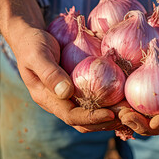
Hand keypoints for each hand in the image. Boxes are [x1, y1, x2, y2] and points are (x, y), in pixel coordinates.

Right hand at [0, 0, 118, 132]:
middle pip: (83, 121)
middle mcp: (57, 102)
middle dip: (105, 122)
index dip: (92, 118)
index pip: (71, 116)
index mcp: (46, 98)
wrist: (29, 37)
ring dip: (109, 115)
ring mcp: (66, 97)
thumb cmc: (32, 43)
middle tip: (127, 116)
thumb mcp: (37, 54)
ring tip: (129, 111)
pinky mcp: (75, 88)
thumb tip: (66, 92)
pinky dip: (107, 102)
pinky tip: (122, 96)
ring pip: (89, 114)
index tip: (111, 114)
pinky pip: (92, 100)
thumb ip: (49, 72)